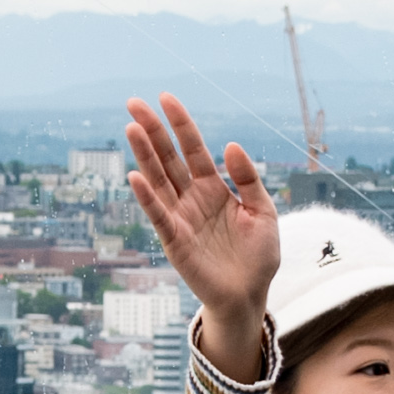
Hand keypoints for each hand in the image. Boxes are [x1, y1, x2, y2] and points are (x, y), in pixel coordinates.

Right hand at [123, 94, 282, 370]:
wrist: (249, 295)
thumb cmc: (257, 256)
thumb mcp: (262, 211)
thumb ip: (248, 179)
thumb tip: (230, 145)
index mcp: (213, 188)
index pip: (193, 149)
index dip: (180, 124)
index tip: (166, 98)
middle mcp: (191, 199)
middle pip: (168, 159)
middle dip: (152, 131)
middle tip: (134, 103)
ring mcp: (180, 218)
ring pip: (158, 180)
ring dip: (144, 155)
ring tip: (131, 128)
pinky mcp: (175, 241)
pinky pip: (159, 215)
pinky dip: (147, 197)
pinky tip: (136, 176)